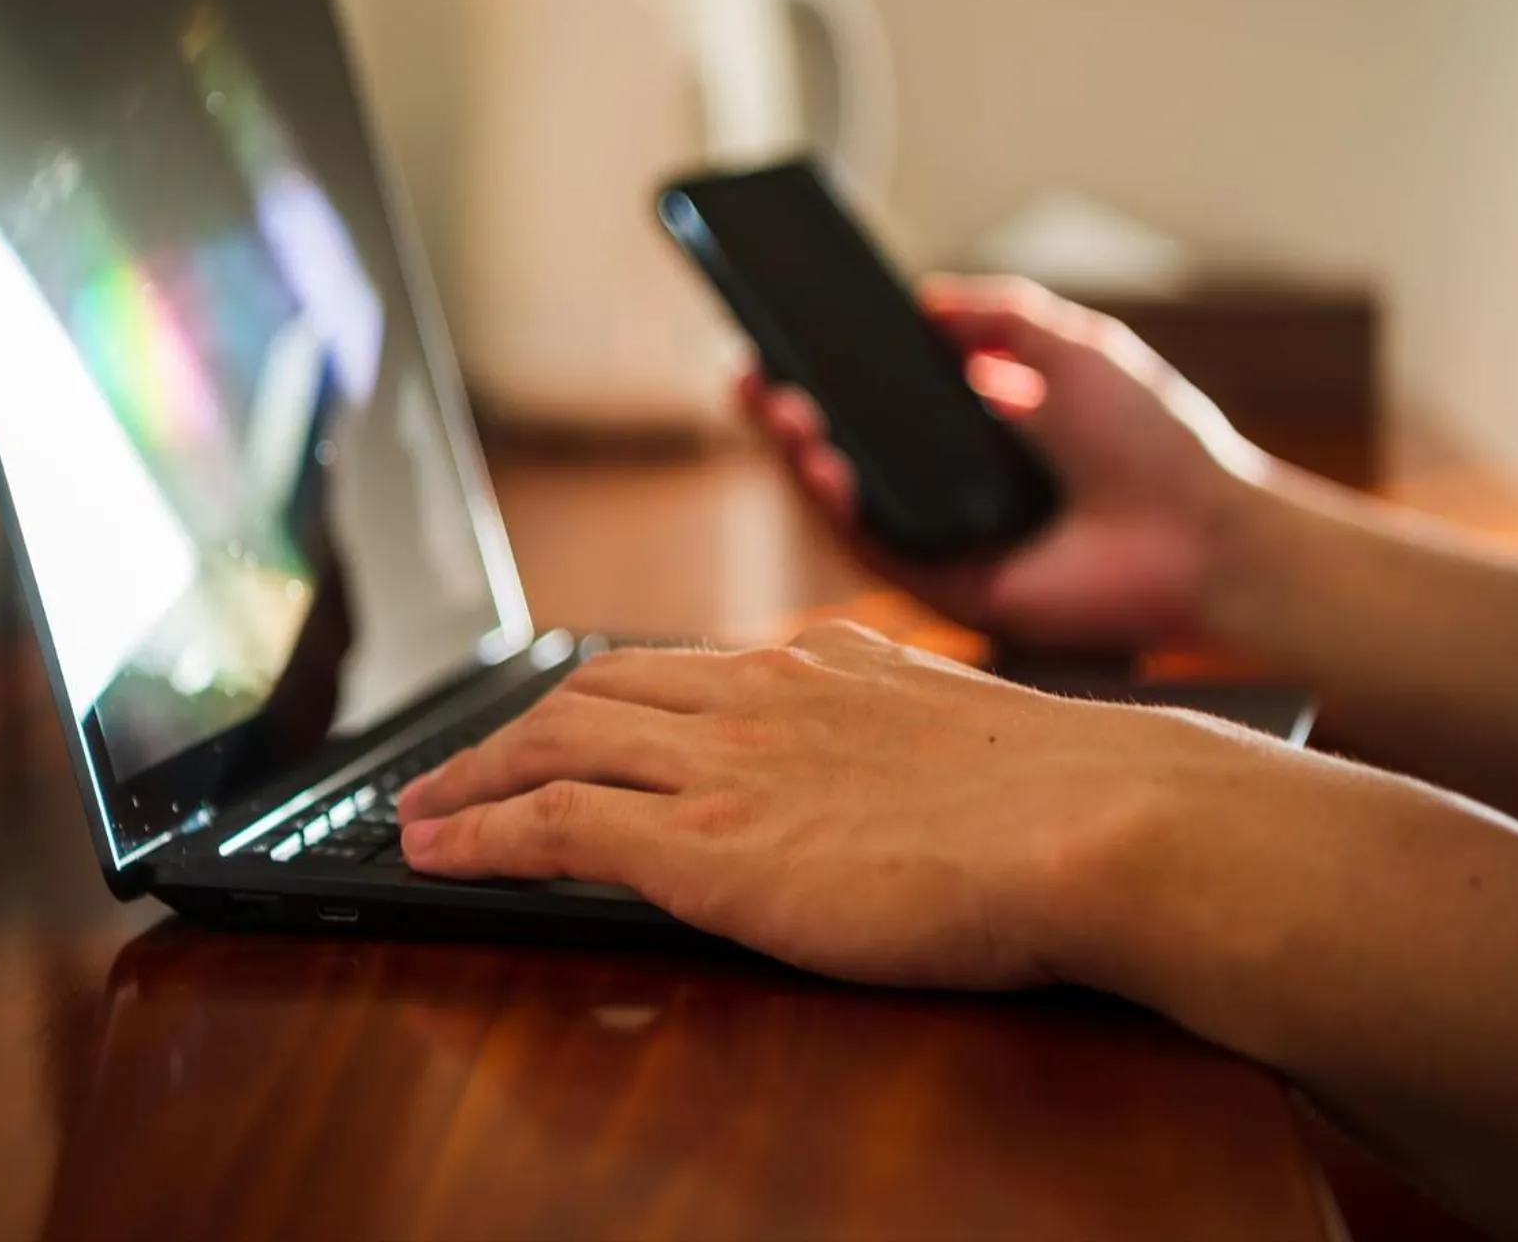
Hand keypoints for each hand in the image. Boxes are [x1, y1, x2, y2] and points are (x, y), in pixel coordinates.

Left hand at [396, 622, 1267, 989]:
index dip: (595, 700)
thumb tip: (884, 758)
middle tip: (454, 768)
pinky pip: (556, 826)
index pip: (670, 670)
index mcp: (818, 666)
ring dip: (471, 778)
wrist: (1096, 820)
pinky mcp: (708, 845)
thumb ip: (897, 732)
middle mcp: (756, 694)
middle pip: (589, 694)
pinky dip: (483, 832)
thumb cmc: (1065, 796)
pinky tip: (439, 851)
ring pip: (553, 744)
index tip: (559, 725)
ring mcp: (726, 764)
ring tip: (421, 812)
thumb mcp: (962, 732)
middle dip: (507, 732)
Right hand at [741, 276, 1269, 648]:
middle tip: (749, 373)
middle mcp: (950, 494)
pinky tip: (821, 459)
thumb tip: (924, 298)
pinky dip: (836, 504)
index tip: (780, 337)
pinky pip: (874, 546)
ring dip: (798, 454)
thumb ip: (1002, 316)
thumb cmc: (1156, 440)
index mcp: (977, 440)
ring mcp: (945, 545)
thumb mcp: (1074, 348)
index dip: (826, 378)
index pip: (880, 409)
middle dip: (788, 416)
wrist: (1207, 526)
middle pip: (845, 456)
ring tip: (775, 404)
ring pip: (844, 504)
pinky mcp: (950, 592)